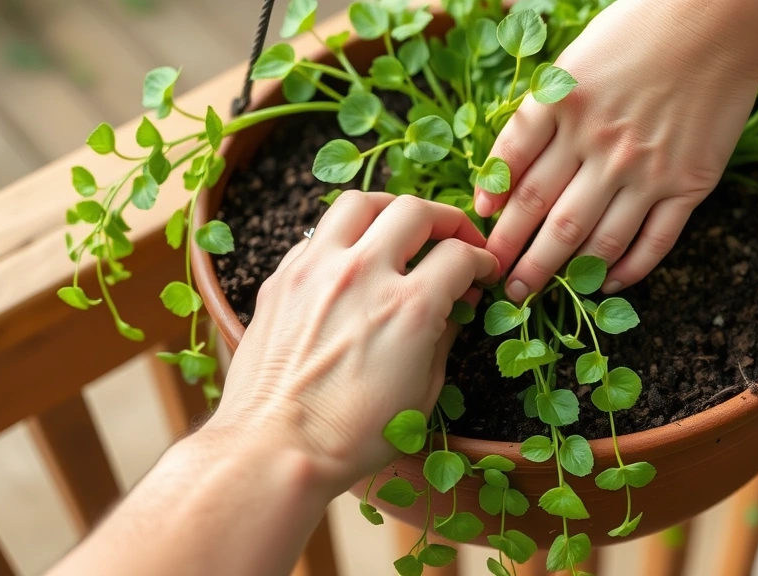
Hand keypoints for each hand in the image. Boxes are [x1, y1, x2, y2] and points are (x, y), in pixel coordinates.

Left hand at [208, 192, 497, 492]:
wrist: (275, 448)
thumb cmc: (353, 434)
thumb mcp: (422, 392)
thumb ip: (441, 337)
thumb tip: (452, 308)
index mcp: (408, 307)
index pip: (458, 255)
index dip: (480, 260)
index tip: (481, 269)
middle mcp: (362, 274)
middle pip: (414, 211)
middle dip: (445, 219)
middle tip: (453, 237)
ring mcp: (316, 270)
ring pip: (359, 203)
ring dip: (390, 209)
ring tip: (401, 227)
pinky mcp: (282, 279)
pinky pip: (318, 234)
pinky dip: (345, 237)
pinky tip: (352, 259)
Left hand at [474, 0, 757, 300]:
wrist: (715, 21)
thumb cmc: (636, 33)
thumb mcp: (570, 64)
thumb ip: (536, 119)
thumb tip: (501, 178)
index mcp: (564, 109)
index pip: (514, 176)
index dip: (494, 216)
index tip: (481, 241)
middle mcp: (600, 145)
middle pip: (548, 218)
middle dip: (517, 260)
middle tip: (501, 288)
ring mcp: (646, 169)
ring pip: (595, 240)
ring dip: (562, 274)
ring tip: (538, 294)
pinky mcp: (688, 184)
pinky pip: (654, 242)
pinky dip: (629, 271)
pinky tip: (608, 285)